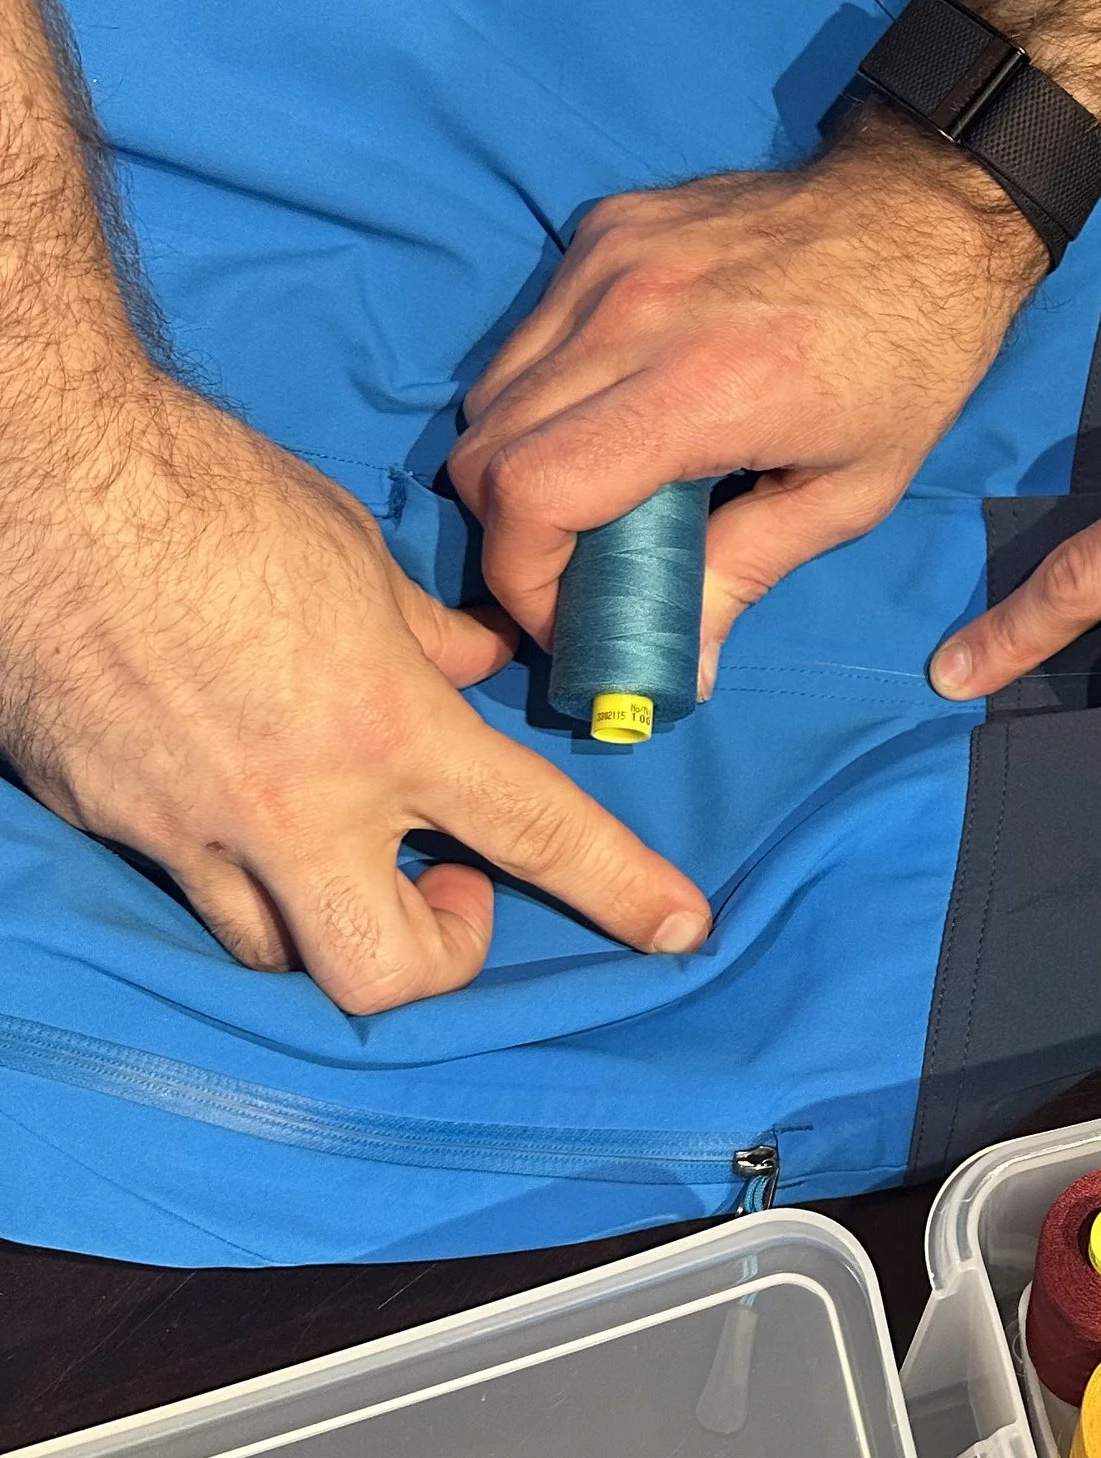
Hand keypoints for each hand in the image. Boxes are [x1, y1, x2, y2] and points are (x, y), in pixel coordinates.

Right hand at [0, 375, 711, 1011]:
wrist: (45, 484)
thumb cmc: (207, 496)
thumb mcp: (356, 559)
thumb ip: (425, 638)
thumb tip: (471, 665)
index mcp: (381, 728)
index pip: (538, 832)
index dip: (622, 890)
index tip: (679, 929)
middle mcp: (290, 806)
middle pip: (385, 974)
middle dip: (437, 952)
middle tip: (448, 882)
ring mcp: (189, 829)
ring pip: (274, 952)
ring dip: (323, 918)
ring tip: (340, 843)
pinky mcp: (112, 823)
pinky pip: (186, 886)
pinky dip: (227, 862)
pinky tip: (233, 791)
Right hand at [453, 112, 1042, 674]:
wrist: (927, 213)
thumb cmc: (909, 360)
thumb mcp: (851, 491)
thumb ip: (745, 575)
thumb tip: (680, 669)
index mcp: (699, 390)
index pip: (532, 492)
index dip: (521, 577)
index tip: (559, 616)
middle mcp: (632, 315)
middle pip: (485, 450)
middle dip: (511, 534)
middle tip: (571, 571)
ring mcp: (609, 260)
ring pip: (492, 388)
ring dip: (520, 460)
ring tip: (595, 494)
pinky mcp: (606, 226)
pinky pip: (531, 328)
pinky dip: (546, 386)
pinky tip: (617, 406)